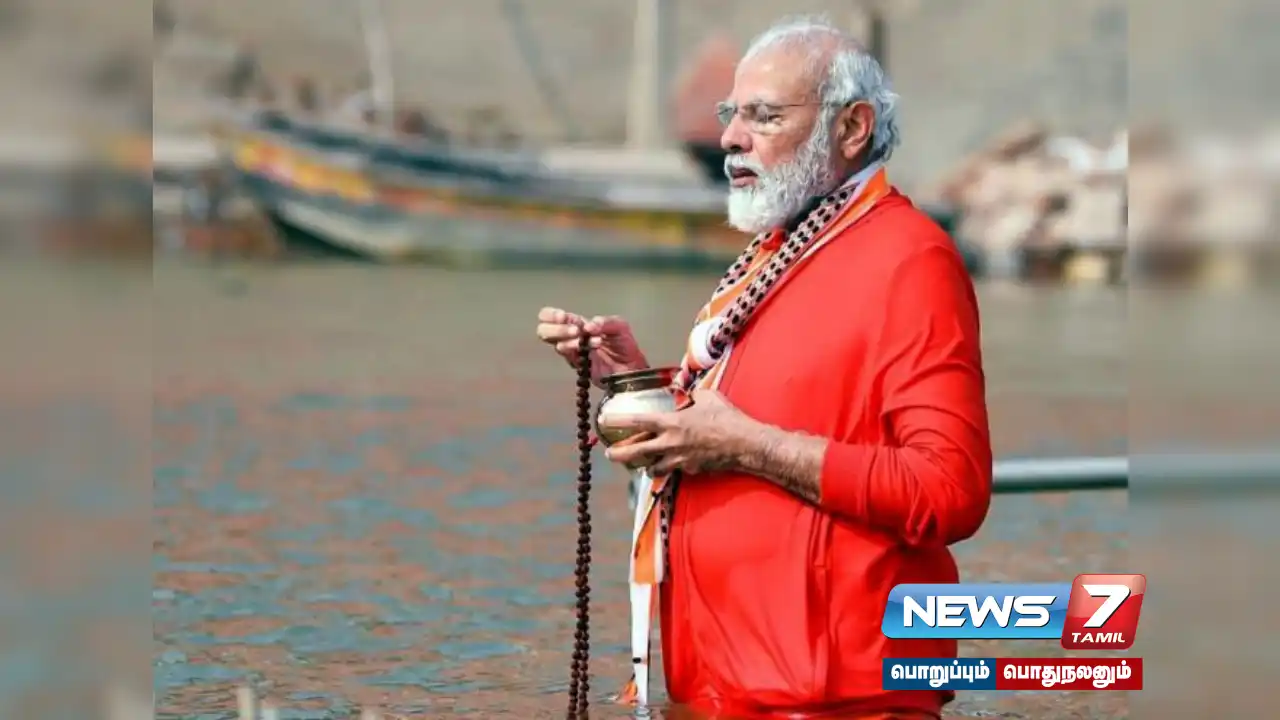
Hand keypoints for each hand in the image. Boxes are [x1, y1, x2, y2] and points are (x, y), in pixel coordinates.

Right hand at [535, 307, 648, 386]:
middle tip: (575, 331)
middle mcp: (570, 336)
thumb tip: (589, 326)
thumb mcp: (619, 326)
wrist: (631, 367)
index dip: (550, 315)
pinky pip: (569, 357)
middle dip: (557, 329)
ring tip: (592, 340)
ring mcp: (572, 351)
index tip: (563, 317)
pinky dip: (579, 350)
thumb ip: (605, 322)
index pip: (549, 316)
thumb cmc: (624, 344)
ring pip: (557, 344)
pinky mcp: (577, 364)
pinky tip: (594, 347)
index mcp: (576, 322)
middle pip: (544, 331)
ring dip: (571, 340)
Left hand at [602, 389, 759, 474]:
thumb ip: (691, 395)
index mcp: (673, 422)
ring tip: (639, 464)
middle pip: (637, 452)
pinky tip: (668, 465)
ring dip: (644, 466)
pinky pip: (673, 471)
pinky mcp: (690, 470)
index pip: (638, 422)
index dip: (618, 421)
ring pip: (652, 468)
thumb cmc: (727, 418)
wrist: (745, 444)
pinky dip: (667, 469)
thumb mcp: (707, 397)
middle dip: (620, 454)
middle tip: (609, 454)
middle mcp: (672, 443)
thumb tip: (686, 391)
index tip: (604, 420)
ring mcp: (680, 460)